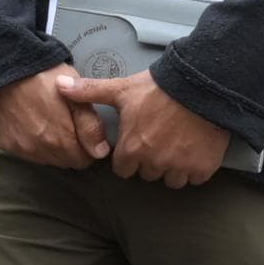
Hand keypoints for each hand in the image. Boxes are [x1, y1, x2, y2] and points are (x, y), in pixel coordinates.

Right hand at [0, 64, 105, 170]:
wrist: (5, 66)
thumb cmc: (44, 76)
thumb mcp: (76, 94)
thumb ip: (90, 125)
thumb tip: (100, 152)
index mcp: (61, 140)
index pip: (83, 160)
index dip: (87, 146)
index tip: (82, 130)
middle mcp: (39, 150)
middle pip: (64, 162)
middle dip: (69, 147)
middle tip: (64, 122)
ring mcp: (20, 149)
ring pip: (46, 159)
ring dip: (50, 146)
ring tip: (47, 120)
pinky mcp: (5, 144)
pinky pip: (26, 153)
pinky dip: (31, 142)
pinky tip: (30, 123)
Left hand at [64, 71, 230, 186]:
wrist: (201, 84)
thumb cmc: (159, 87)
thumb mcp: (122, 89)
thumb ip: (90, 92)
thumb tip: (59, 86)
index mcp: (132, 149)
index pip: (124, 170)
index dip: (129, 157)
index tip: (138, 142)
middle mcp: (154, 163)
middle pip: (148, 174)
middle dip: (150, 161)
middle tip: (159, 138)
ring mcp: (180, 167)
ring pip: (172, 180)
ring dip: (173, 168)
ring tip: (177, 144)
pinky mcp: (203, 167)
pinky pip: (196, 178)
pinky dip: (195, 168)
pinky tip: (194, 149)